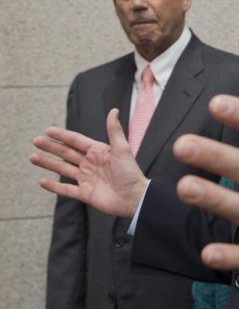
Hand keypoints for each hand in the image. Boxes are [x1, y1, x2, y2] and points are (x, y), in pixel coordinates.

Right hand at [31, 108, 148, 216]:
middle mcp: (91, 164)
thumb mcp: (122, 149)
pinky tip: (41, 181)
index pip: (76, 141)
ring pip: (63, 169)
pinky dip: (53, 186)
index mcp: (99, 152)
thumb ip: (114, 131)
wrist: (134, 198)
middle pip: (66, 153)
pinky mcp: (85, 194)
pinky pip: (65, 189)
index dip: (62, 136)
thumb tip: (114, 110)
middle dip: (51, 147)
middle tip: (36, 140)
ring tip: (33, 157)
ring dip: (48, 163)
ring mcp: (86, 179)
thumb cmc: (130, 172)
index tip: (48, 130)